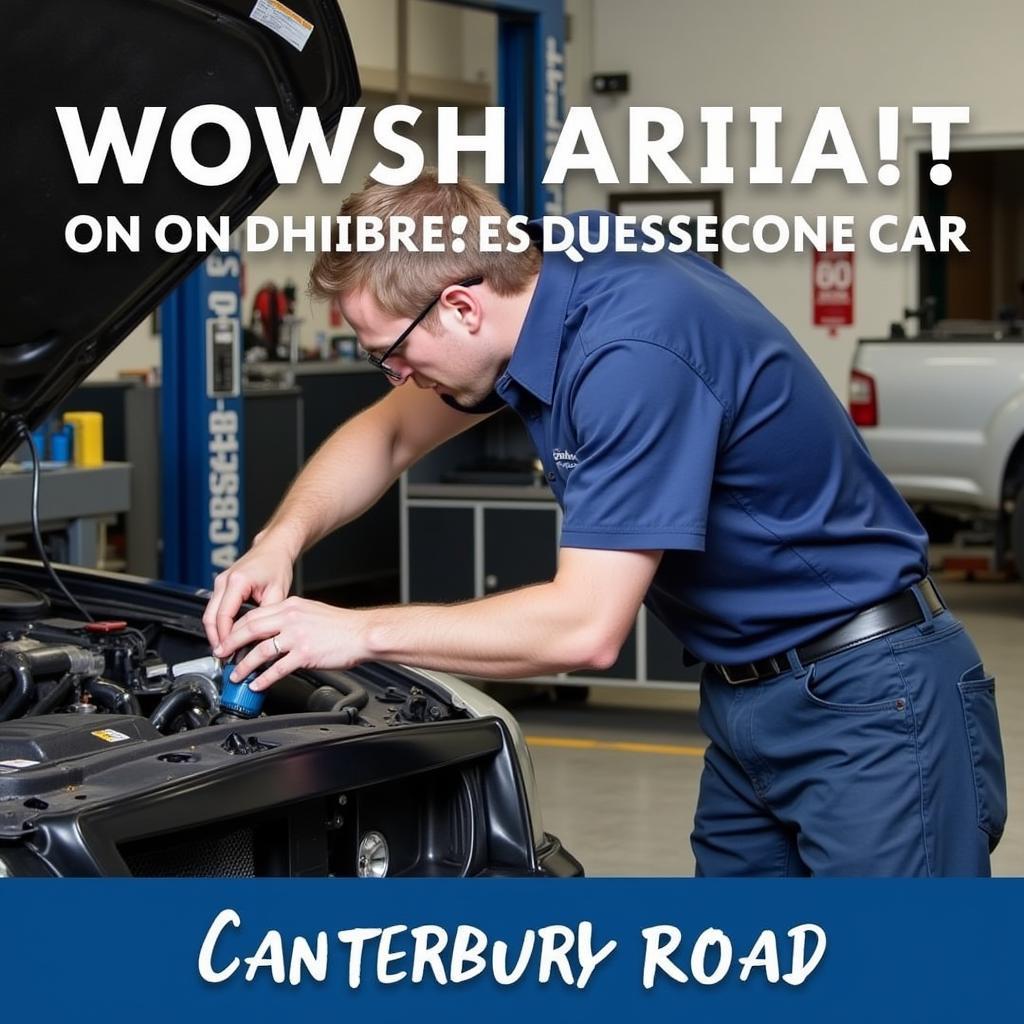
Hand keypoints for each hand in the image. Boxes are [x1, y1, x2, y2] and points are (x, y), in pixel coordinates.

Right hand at [203, 536, 295, 651]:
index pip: (223, 616)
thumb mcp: (278, 592)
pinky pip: (215, 608)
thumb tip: (261, 637)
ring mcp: (221, 582)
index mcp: (237, 582)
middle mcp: (224, 581)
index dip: (225, 637)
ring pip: (209, 614)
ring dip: (216, 633)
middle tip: (223, 656)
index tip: (229, 652)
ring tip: (226, 649)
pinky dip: (219, 623)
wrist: (274, 548)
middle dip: (216, 639)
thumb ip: (268, 615)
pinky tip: (228, 635)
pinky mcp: (222, 585)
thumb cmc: (276, 565)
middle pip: (210, 617)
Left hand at [215, 596, 367, 690]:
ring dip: (244, 666)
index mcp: (291, 605)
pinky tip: (258, 684)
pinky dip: (264, 678)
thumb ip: (291, 618)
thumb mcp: (311, 612)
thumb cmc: (342, 626)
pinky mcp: (305, 654)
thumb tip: (273, 630)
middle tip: (222, 655)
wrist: (363, 633)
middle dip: (231, 644)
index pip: (254, 614)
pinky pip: (277, 669)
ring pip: (260, 651)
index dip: (236, 628)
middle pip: (250, 629)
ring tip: (237, 675)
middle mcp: (291, 618)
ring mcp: (297, 636)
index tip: (228, 638)